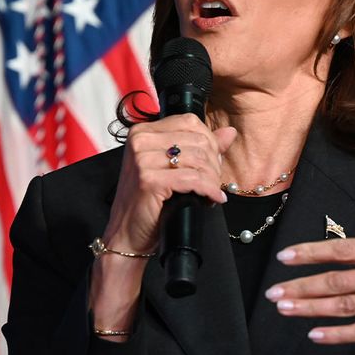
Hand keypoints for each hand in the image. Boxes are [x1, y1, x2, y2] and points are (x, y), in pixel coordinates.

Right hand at [102, 115, 236, 254]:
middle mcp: (140, 140)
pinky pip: (192, 179)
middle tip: (213, 181)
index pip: (189, 122)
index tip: (213, 162)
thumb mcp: (173, 168)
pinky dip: (208, 190)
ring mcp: (142, 159)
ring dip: (212, 179)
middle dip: (213, 163)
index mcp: (143, 131)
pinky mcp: (149, 180)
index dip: (209, 142)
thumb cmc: (146, 202)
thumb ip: (200, 147)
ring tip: (211, 192)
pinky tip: (211, 198)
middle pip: (198, 140)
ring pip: (198, 159)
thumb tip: (228, 133)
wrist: (125, 232)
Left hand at [264, 163, 354, 352]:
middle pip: (336, 281)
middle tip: (272, 293)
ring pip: (344, 307)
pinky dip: (337, 335)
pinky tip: (314, 334)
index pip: (343, 250)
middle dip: (301, 287)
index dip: (311, 253)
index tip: (285, 257)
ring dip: (310, 309)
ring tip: (285, 309)